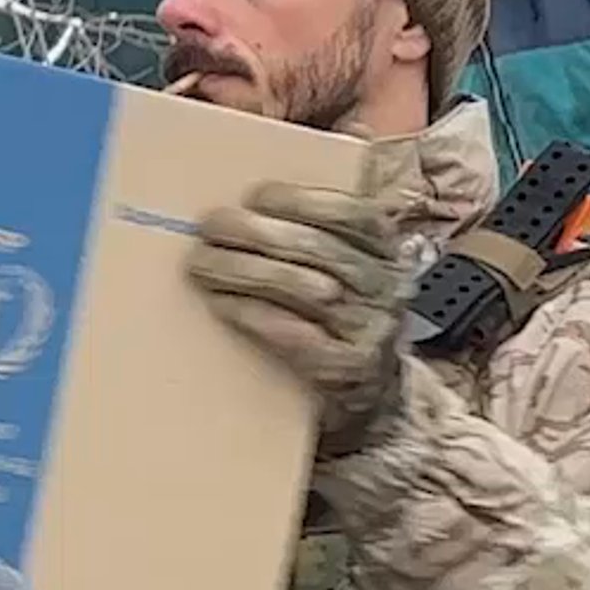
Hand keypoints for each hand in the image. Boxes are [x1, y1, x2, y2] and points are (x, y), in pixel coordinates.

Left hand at [190, 182, 408, 452]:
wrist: (369, 394)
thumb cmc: (342, 318)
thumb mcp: (348, 271)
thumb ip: (317, 237)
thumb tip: (245, 207)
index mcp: (385, 251)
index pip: (352, 214)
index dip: (303, 200)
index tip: (256, 195)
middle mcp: (384, 287)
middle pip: (319, 249)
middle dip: (258, 232)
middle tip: (211, 226)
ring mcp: (369, 329)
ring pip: (306, 289)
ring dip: (246, 271)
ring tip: (204, 263)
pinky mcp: (346, 368)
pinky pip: (294, 335)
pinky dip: (253, 315)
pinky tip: (222, 302)